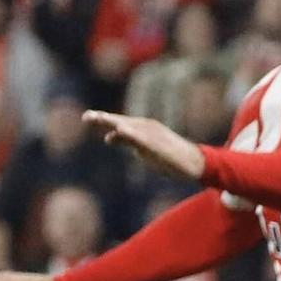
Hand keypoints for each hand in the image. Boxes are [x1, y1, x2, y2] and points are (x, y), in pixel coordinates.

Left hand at [83, 110, 206, 182]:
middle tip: (86, 117)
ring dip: (114, 122)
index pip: (119, 122)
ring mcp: (152, 134)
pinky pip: (142, 138)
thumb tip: (107, 137)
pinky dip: (130, 134)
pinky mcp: (159, 144)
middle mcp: (146, 127)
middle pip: (121, 122)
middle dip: (104, 119)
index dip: (103, 119)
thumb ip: (126, 142)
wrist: (194, 163)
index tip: (86, 118)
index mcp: (141, 128)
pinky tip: (119, 131)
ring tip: (98, 119)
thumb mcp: (142, 149)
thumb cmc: (170, 158)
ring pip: (129, 127)